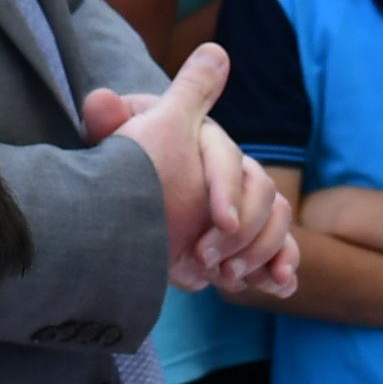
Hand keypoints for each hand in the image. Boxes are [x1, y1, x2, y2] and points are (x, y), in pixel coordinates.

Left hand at [84, 45, 296, 297]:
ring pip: (276, 219)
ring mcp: (243, 206)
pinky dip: (282, 265)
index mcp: (204, 140)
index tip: (221, 220)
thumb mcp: (113, 144)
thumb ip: (107, 121)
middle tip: (209, 259)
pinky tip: (280, 285)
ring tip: (231, 277)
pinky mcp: (246, 240)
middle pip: (261, 191)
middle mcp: (232, 170)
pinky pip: (278, 248)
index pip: (227, 158)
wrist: (125, 208)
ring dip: (262, 250)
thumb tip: (101, 98)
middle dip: (243, 230)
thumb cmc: (121, 165)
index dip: (228, 188)